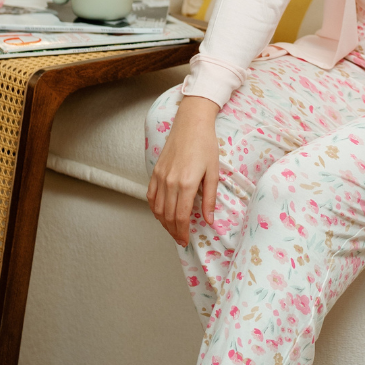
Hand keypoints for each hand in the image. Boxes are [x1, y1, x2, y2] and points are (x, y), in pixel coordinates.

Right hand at [147, 94, 219, 245]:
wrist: (191, 124)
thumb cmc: (206, 145)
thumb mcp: (213, 172)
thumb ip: (209, 198)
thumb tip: (209, 220)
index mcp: (186, 184)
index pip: (181, 217)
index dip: (183, 232)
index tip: (186, 241)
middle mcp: (170, 182)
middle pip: (168, 216)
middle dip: (174, 231)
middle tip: (180, 239)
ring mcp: (160, 177)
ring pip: (157, 209)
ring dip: (164, 223)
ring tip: (173, 230)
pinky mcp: (155, 172)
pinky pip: (151, 196)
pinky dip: (154, 209)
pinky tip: (161, 214)